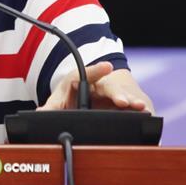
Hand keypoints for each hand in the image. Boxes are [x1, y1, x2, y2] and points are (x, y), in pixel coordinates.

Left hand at [39, 61, 154, 112]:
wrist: (91, 96)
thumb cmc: (75, 95)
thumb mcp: (60, 100)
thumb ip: (51, 108)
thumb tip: (37, 115)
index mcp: (84, 80)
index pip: (89, 73)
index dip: (98, 70)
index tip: (108, 66)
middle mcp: (103, 85)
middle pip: (111, 87)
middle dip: (118, 93)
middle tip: (123, 101)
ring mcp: (117, 95)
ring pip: (126, 96)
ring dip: (134, 102)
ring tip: (141, 107)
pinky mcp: (127, 106)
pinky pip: (135, 108)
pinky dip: (142, 113)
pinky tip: (148, 117)